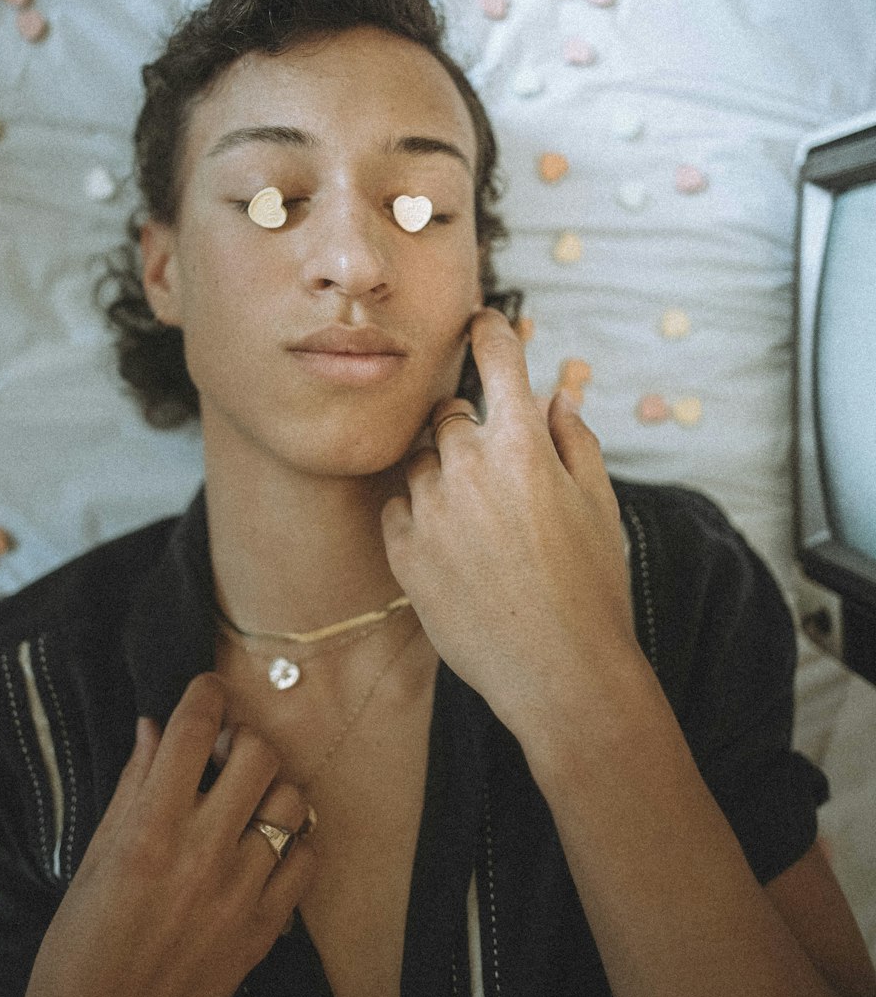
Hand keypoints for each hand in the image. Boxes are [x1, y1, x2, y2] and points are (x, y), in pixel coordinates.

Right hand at [0, 673, 315, 996]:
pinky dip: (294, 841)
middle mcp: (201, 856)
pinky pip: (308, 860)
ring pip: (292, 801)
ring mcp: (240, 895)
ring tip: (249, 796)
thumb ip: (132, 787)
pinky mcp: (264, 932)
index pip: (193, 732)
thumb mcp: (91, 859)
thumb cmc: (77, 947)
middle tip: (226, 750)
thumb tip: (156, 726)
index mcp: (149, 833)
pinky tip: (266, 843)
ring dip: (273, 786)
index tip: (206, 689)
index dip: (205, 695)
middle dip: (243, 738)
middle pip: (258, 755)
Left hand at [381, 307, 636, 739]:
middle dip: (471, 429)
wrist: (560, 674)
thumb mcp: (598, 503)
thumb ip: (572, 438)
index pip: (496, 358)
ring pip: (421, 460)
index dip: (489, 332)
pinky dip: (419, 512)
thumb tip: (557, 392)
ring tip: (481, 524)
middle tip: (498, 473)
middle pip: (450, 414)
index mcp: (522, 444)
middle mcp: (467, 465)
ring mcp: (429, 508)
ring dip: (444, 474)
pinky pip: (398, 505)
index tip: (481, 322)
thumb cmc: (592, 587)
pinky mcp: (403, 550)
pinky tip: (453, 545)